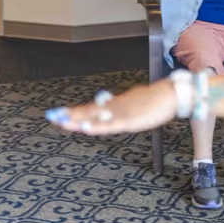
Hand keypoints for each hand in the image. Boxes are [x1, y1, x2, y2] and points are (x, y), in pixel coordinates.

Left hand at [46, 81, 176, 135]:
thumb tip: (112, 105)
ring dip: (77, 119)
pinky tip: (84, 127)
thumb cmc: (157, 100)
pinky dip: (95, 126)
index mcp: (117, 104)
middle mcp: (115, 107)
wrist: (171, 95)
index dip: (76, 111)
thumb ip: (123, 105)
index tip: (60, 113)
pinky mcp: (128, 120)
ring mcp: (120, 113)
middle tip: (52, 116)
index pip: (92, 108)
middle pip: (88, 111)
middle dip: (70, 115)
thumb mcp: (136, 102)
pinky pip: (108, 125)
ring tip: (61, 120)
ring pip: (94, 117)